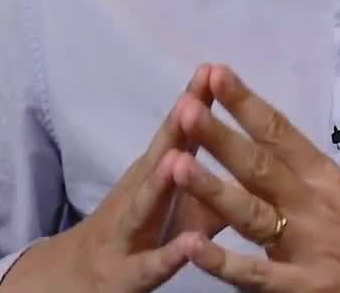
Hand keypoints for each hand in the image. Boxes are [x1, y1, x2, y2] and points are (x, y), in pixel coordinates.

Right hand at [1, 67, 231, 291]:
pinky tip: (189, 245)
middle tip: (193, 96)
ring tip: (179, 158)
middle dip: (178, 129)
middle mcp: (142, 192)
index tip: (215, 68)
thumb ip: (218, 183)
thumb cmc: (141, 231)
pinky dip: (170, 253)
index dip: (195, 102)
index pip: (180, 132)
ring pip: (148, 204)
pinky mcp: (129, 272)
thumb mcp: (181, 206)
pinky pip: (153, 263)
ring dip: (162, 182)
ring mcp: (131, 230)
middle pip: (162, 157)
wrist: (80, 276)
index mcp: (159, 173)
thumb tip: (260, 157)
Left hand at [166, 66, 339, 292]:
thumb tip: (260, 129)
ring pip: (252, 215)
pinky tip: (193, 246)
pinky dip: (224, 262)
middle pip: (260, 166)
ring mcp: (306, 246)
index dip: (246, 102)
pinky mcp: (303, 288)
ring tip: (176, 164)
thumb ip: (302, 168)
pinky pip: (256, 275)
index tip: (214, 72)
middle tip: (185, 107)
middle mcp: (312, 204)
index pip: (279, 132)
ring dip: (212, 189)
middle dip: (220, 136)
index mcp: (323, 176)